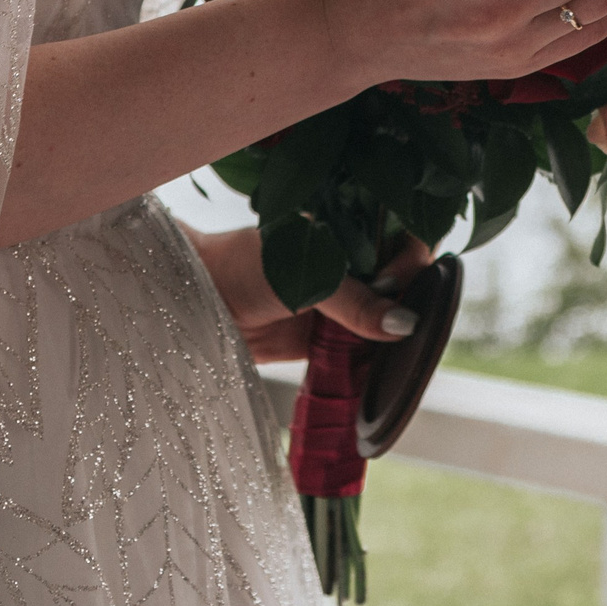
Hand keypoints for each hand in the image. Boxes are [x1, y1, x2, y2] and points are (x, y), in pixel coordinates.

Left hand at [190, 226, 436, 362]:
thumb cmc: (244, 267)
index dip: (412, 261)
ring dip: (393, 340)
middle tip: (401, 326)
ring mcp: (341, 305)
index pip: (404, 240)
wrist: (195, 301)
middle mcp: (351, 267)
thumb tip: (405, 324)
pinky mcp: (327, 341)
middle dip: (411, 304)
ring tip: (394, 353)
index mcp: (350, 232)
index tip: (394, 282)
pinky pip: (362, 354)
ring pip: (386, 323)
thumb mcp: (308, 277)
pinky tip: (380, 373)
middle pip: (403, 285)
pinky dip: (373, 364)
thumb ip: (357, 301)